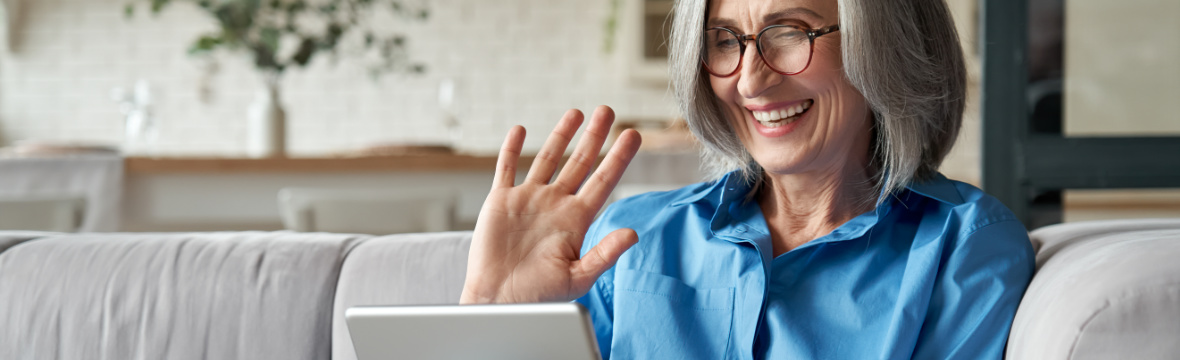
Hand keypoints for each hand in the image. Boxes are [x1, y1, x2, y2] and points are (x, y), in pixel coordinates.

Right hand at [460, 105, 641, 303]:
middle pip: (580, 162)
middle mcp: (555, 204)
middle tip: (608, 111)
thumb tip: (633, 234)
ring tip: (575, 113)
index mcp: (576, 220)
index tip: (634, 135)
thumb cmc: (540, 296)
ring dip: (560, 136)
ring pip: (547, 159)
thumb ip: (604, 253)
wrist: (499, 302)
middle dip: (594, 136)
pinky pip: (506, 168)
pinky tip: (520, 130)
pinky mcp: (501, 201)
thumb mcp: (578, 277)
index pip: (603, 181)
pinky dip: (511, 149)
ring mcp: (528, 200)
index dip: (618, 157)